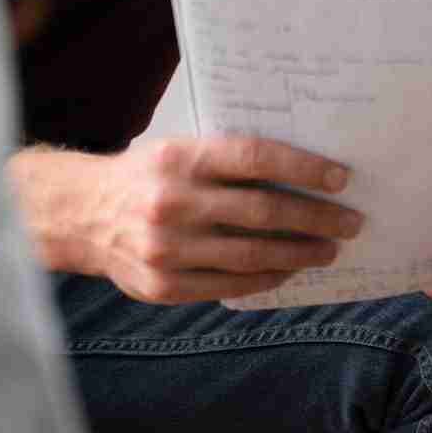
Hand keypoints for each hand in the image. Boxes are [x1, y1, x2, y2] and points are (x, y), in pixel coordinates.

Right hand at [7, 136, 361, 303]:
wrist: (81, 214)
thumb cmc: (147, 173)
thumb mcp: (178, 147)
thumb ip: (226, 156)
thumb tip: (300, 164)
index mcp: (180, 158)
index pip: (256, 158)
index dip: (304, 168)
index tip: (341, 178)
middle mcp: (172, 202)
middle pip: (263, 211)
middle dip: (316, 218)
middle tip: (350, 221)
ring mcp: (167, 249)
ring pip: (251, 254)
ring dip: (300, 253)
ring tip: (329, 249)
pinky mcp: (163, 285)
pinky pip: (229, 285)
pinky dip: (266, 278)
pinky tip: (289, 270)